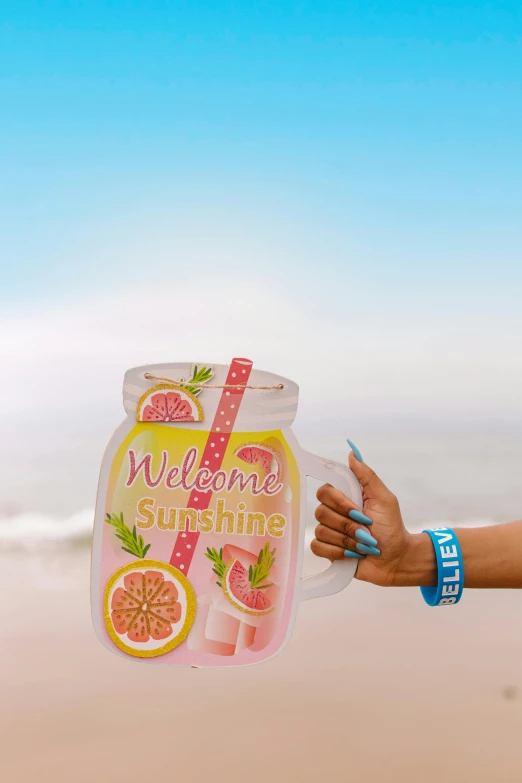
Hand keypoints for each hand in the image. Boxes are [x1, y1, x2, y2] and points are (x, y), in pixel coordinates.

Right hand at [311, 449, 421, 586]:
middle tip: (367, 532)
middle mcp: (333, 512)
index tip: (360, 512)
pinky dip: (337, 552)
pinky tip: (352, 554)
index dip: (340, 504)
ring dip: (347, 541)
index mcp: (344, 497)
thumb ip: (367, 476)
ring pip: (321, 531)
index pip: (324, 492)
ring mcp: (329, 531)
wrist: (395, 559)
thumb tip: (352, 453)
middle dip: (348, 526)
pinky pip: (318, 547)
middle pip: (321, 512)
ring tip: (363, 545)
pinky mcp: (327, 550)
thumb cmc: (392, 528)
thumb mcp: (384, 499)